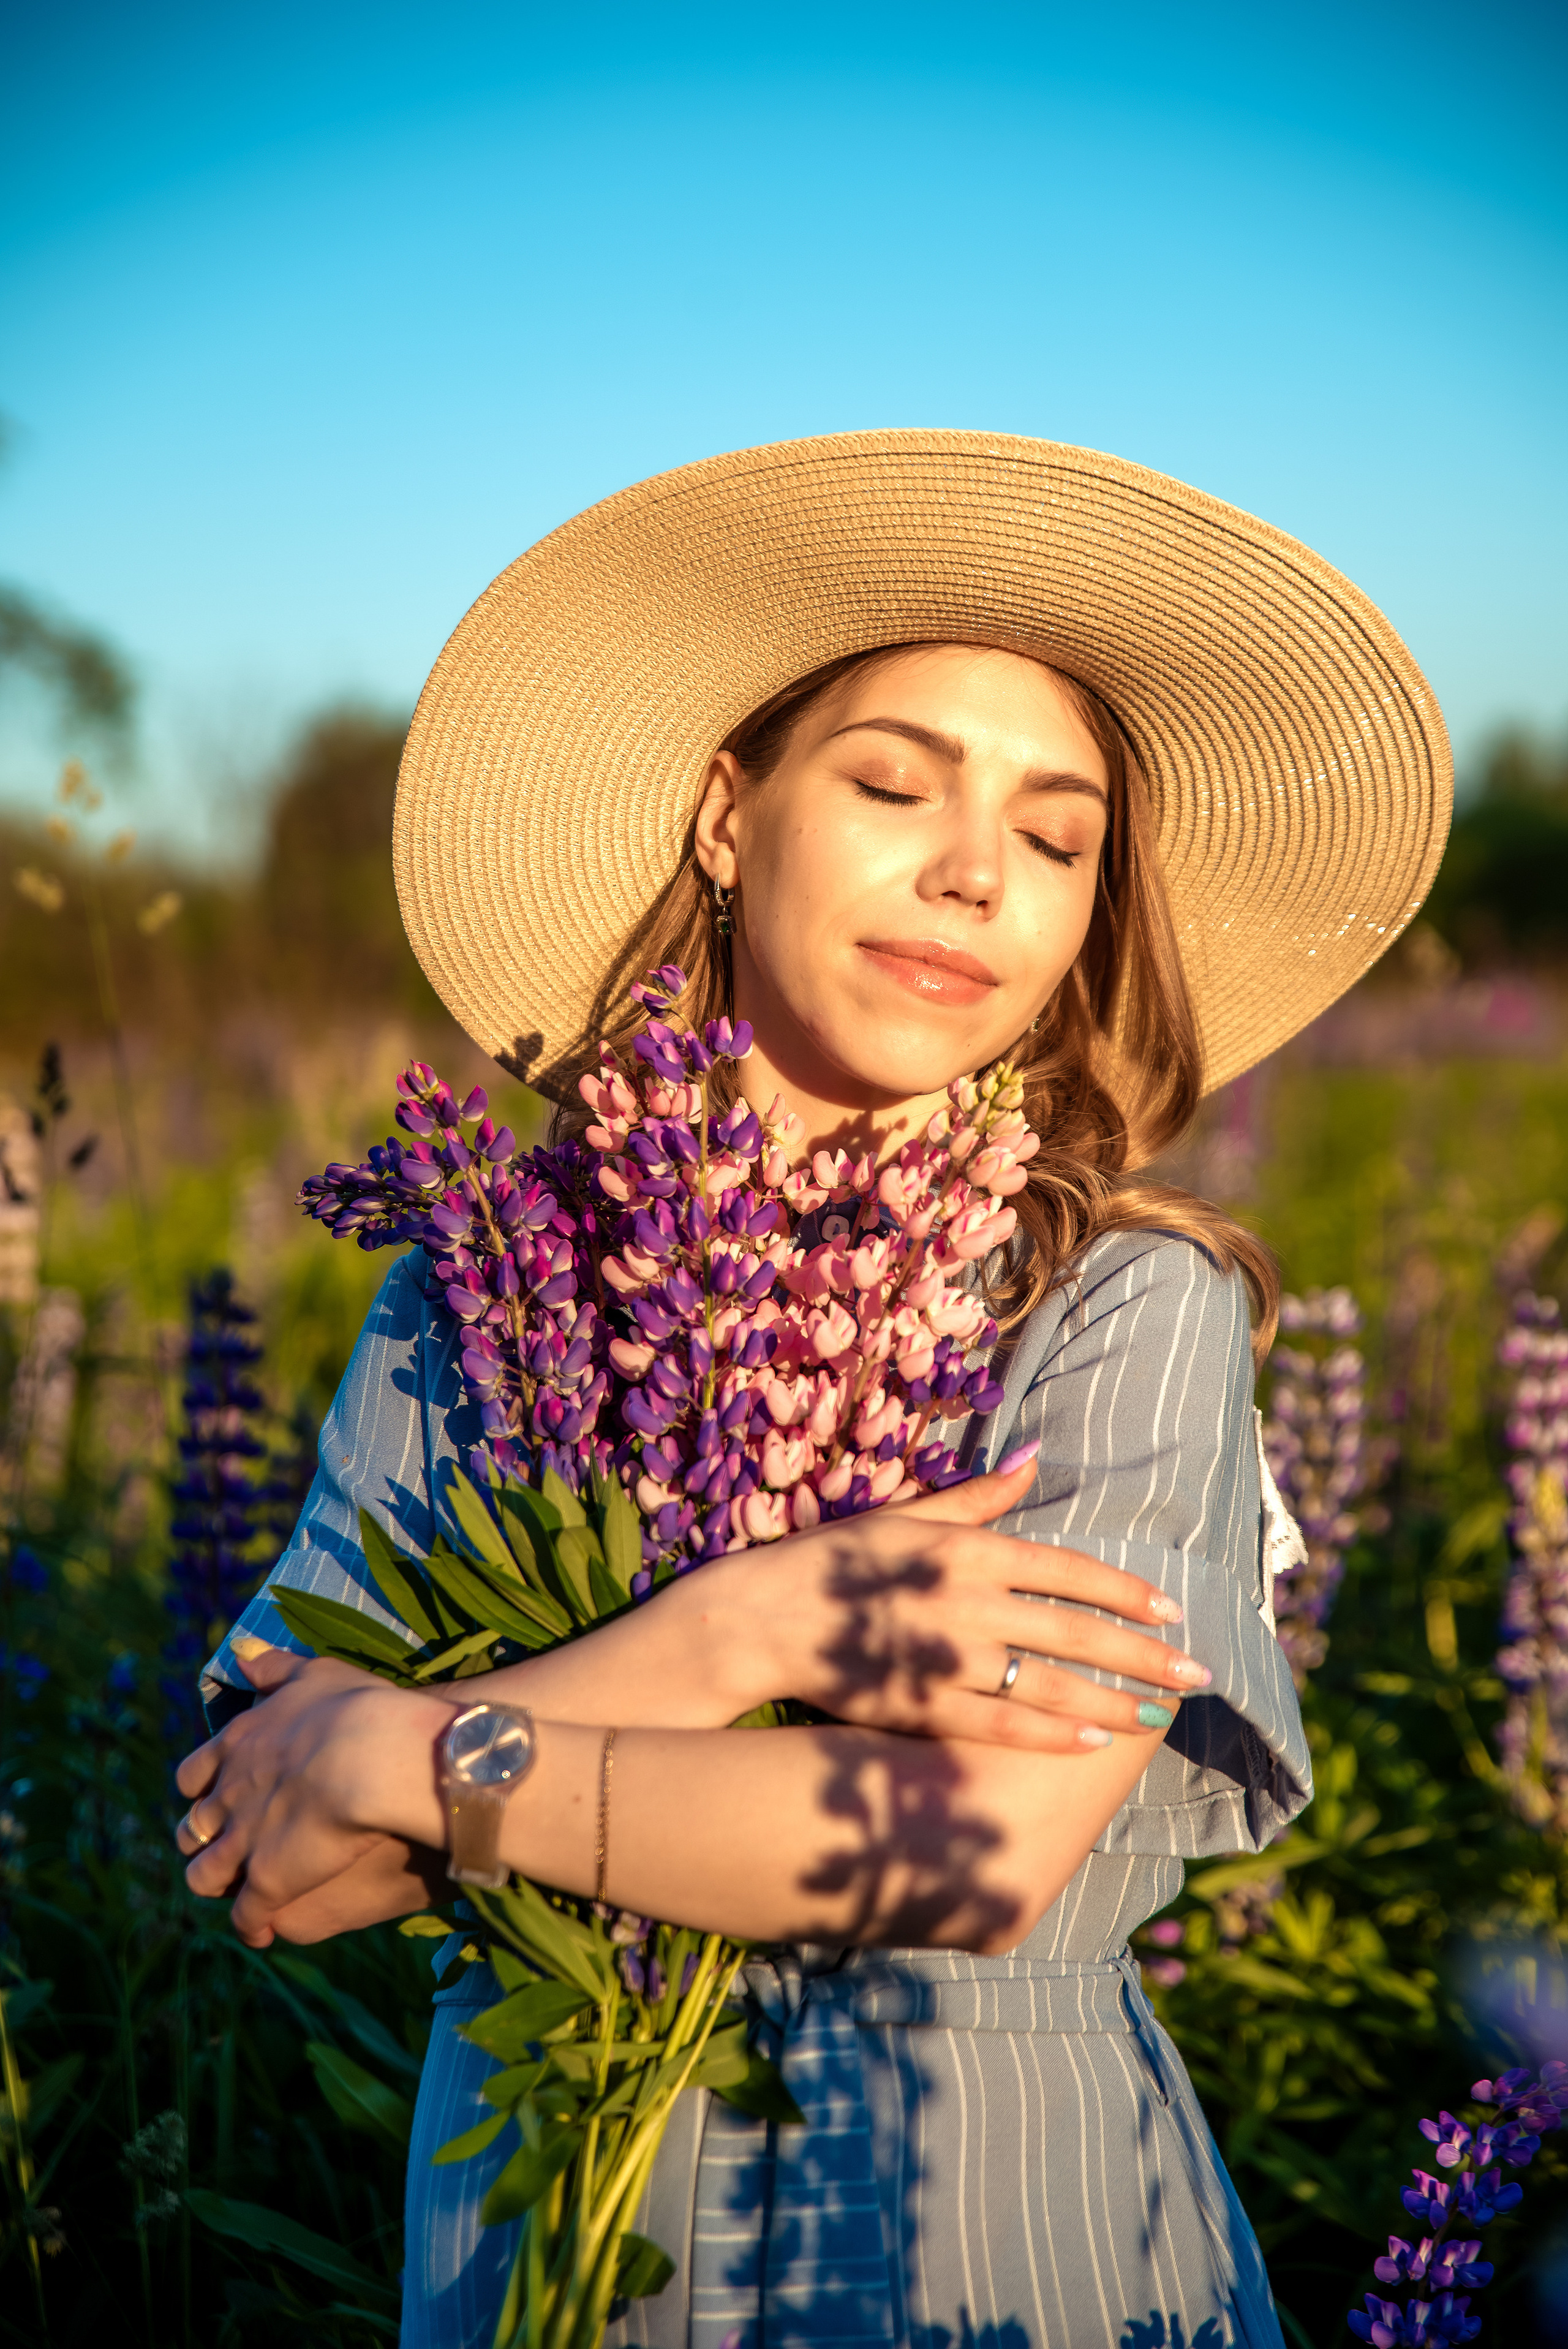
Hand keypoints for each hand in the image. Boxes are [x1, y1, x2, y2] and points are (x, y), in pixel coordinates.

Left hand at [175, 1647, 454, 1947]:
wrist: (374, 1758)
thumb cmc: (354, 1709)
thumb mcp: (312, 1673)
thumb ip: (274, 1666)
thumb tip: (243, 1650)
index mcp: (237, 1746)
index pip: (193, 1776)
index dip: (203, 1789)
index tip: (218, 1794)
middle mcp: (228, 1796)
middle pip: (192, 1829)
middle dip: (203, 1840)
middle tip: (226, 1846)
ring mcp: (243, 1843)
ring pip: (205, 1877)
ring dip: (219, 1885)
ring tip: (240, 1893)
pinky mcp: (267, 1883)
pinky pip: (246, 1918)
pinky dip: (251, 1926)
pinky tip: (263, 1931)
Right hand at [712, 1446, 1209, 1751]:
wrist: (759, 1619)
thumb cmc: (831, 1561)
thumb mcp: (905, 1516)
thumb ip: (975, 1497)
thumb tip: (1033, 1458)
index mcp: (964, 1550)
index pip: (1066, 1568)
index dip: (1125, 1590)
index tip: (1172, 1608)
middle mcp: (965, 1602)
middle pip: (1074, 1630)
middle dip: (1144, 1653)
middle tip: (1199, 1673)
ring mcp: (945, 1658)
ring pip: (1049, 1683)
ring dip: (1113, 1700)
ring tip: (1161, 1715)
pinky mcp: (922, 1706)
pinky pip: (1002, 1724)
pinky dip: (1051, 1732)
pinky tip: (1094, 1740)